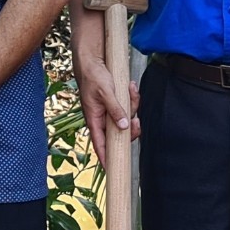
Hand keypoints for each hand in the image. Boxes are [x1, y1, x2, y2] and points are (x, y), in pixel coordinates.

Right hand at [74, 46, 138, 166]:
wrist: (93, 59)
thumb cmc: (94, 76)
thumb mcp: (106, 93)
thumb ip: (115, 110)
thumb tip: (124, 126)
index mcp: (94, 120)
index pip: (100, 145)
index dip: (106, 158)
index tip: (112, 170)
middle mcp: (102, 118)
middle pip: (120, 133)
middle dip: (131, 127)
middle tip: (137, 121)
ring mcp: (109, 111)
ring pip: (127, 118)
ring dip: (133, 105)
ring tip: (131, 90)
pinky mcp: (116, 103)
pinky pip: (129, 106)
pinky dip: (132, 97)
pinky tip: (131, 86)